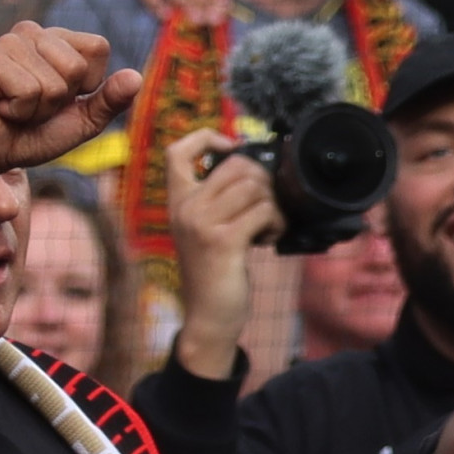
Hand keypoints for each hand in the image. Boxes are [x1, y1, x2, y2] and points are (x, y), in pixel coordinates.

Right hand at [0, 26, 137, 180]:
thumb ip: (111, 100)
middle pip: (76, 67)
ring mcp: (8, 44)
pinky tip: (2, 107)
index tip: (63, 97)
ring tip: (16, 107)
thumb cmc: (35, 133)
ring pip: (54, 83)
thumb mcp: (84, 121)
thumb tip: (136, 77)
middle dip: (61, 99)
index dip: (88, 82)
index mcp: (59, 40)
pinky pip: (28, 91)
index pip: (98, 46)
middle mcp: (33, 33)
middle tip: (35, 106)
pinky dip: (19, 110)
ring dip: (38, 108)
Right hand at [162, 128, 275, 369]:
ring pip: (256, 187)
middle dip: (265, 182)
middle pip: (238, 165)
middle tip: (266, 208)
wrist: (209, 315)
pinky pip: (264, 212)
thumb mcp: (209, 228)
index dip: (207, 137)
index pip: (177, 151)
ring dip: (275, 206)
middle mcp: (185, 208)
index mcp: (179, 201)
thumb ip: (221, 199)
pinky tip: (268, 240)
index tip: (234, 148)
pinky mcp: (222, 241)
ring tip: (268, 227)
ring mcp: (201, 224)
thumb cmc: (218, 268)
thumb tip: (259, 168)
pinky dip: (277, 223)